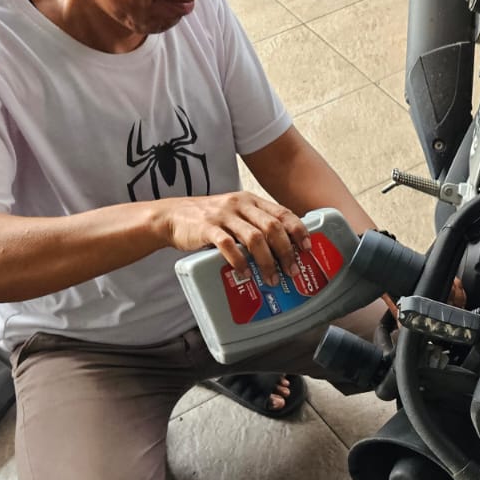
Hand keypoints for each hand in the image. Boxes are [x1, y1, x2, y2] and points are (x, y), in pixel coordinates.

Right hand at [154, 192, 310, 285]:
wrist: (172, 216)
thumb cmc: (208, 220)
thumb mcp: (235, 214)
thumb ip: (255, 224)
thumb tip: (284, 248)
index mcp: (251, 201)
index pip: (282, 212)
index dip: (298, 230)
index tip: (308, 248)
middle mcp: (240, 204)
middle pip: (272, 227)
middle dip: (286, 251)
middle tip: (292, 270)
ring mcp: (223, 216)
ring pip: (254, 238)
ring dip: (267, 261)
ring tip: (272, 278)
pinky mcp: (206, 228)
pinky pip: (227, 245)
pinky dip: (239, 261)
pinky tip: (245, 273)